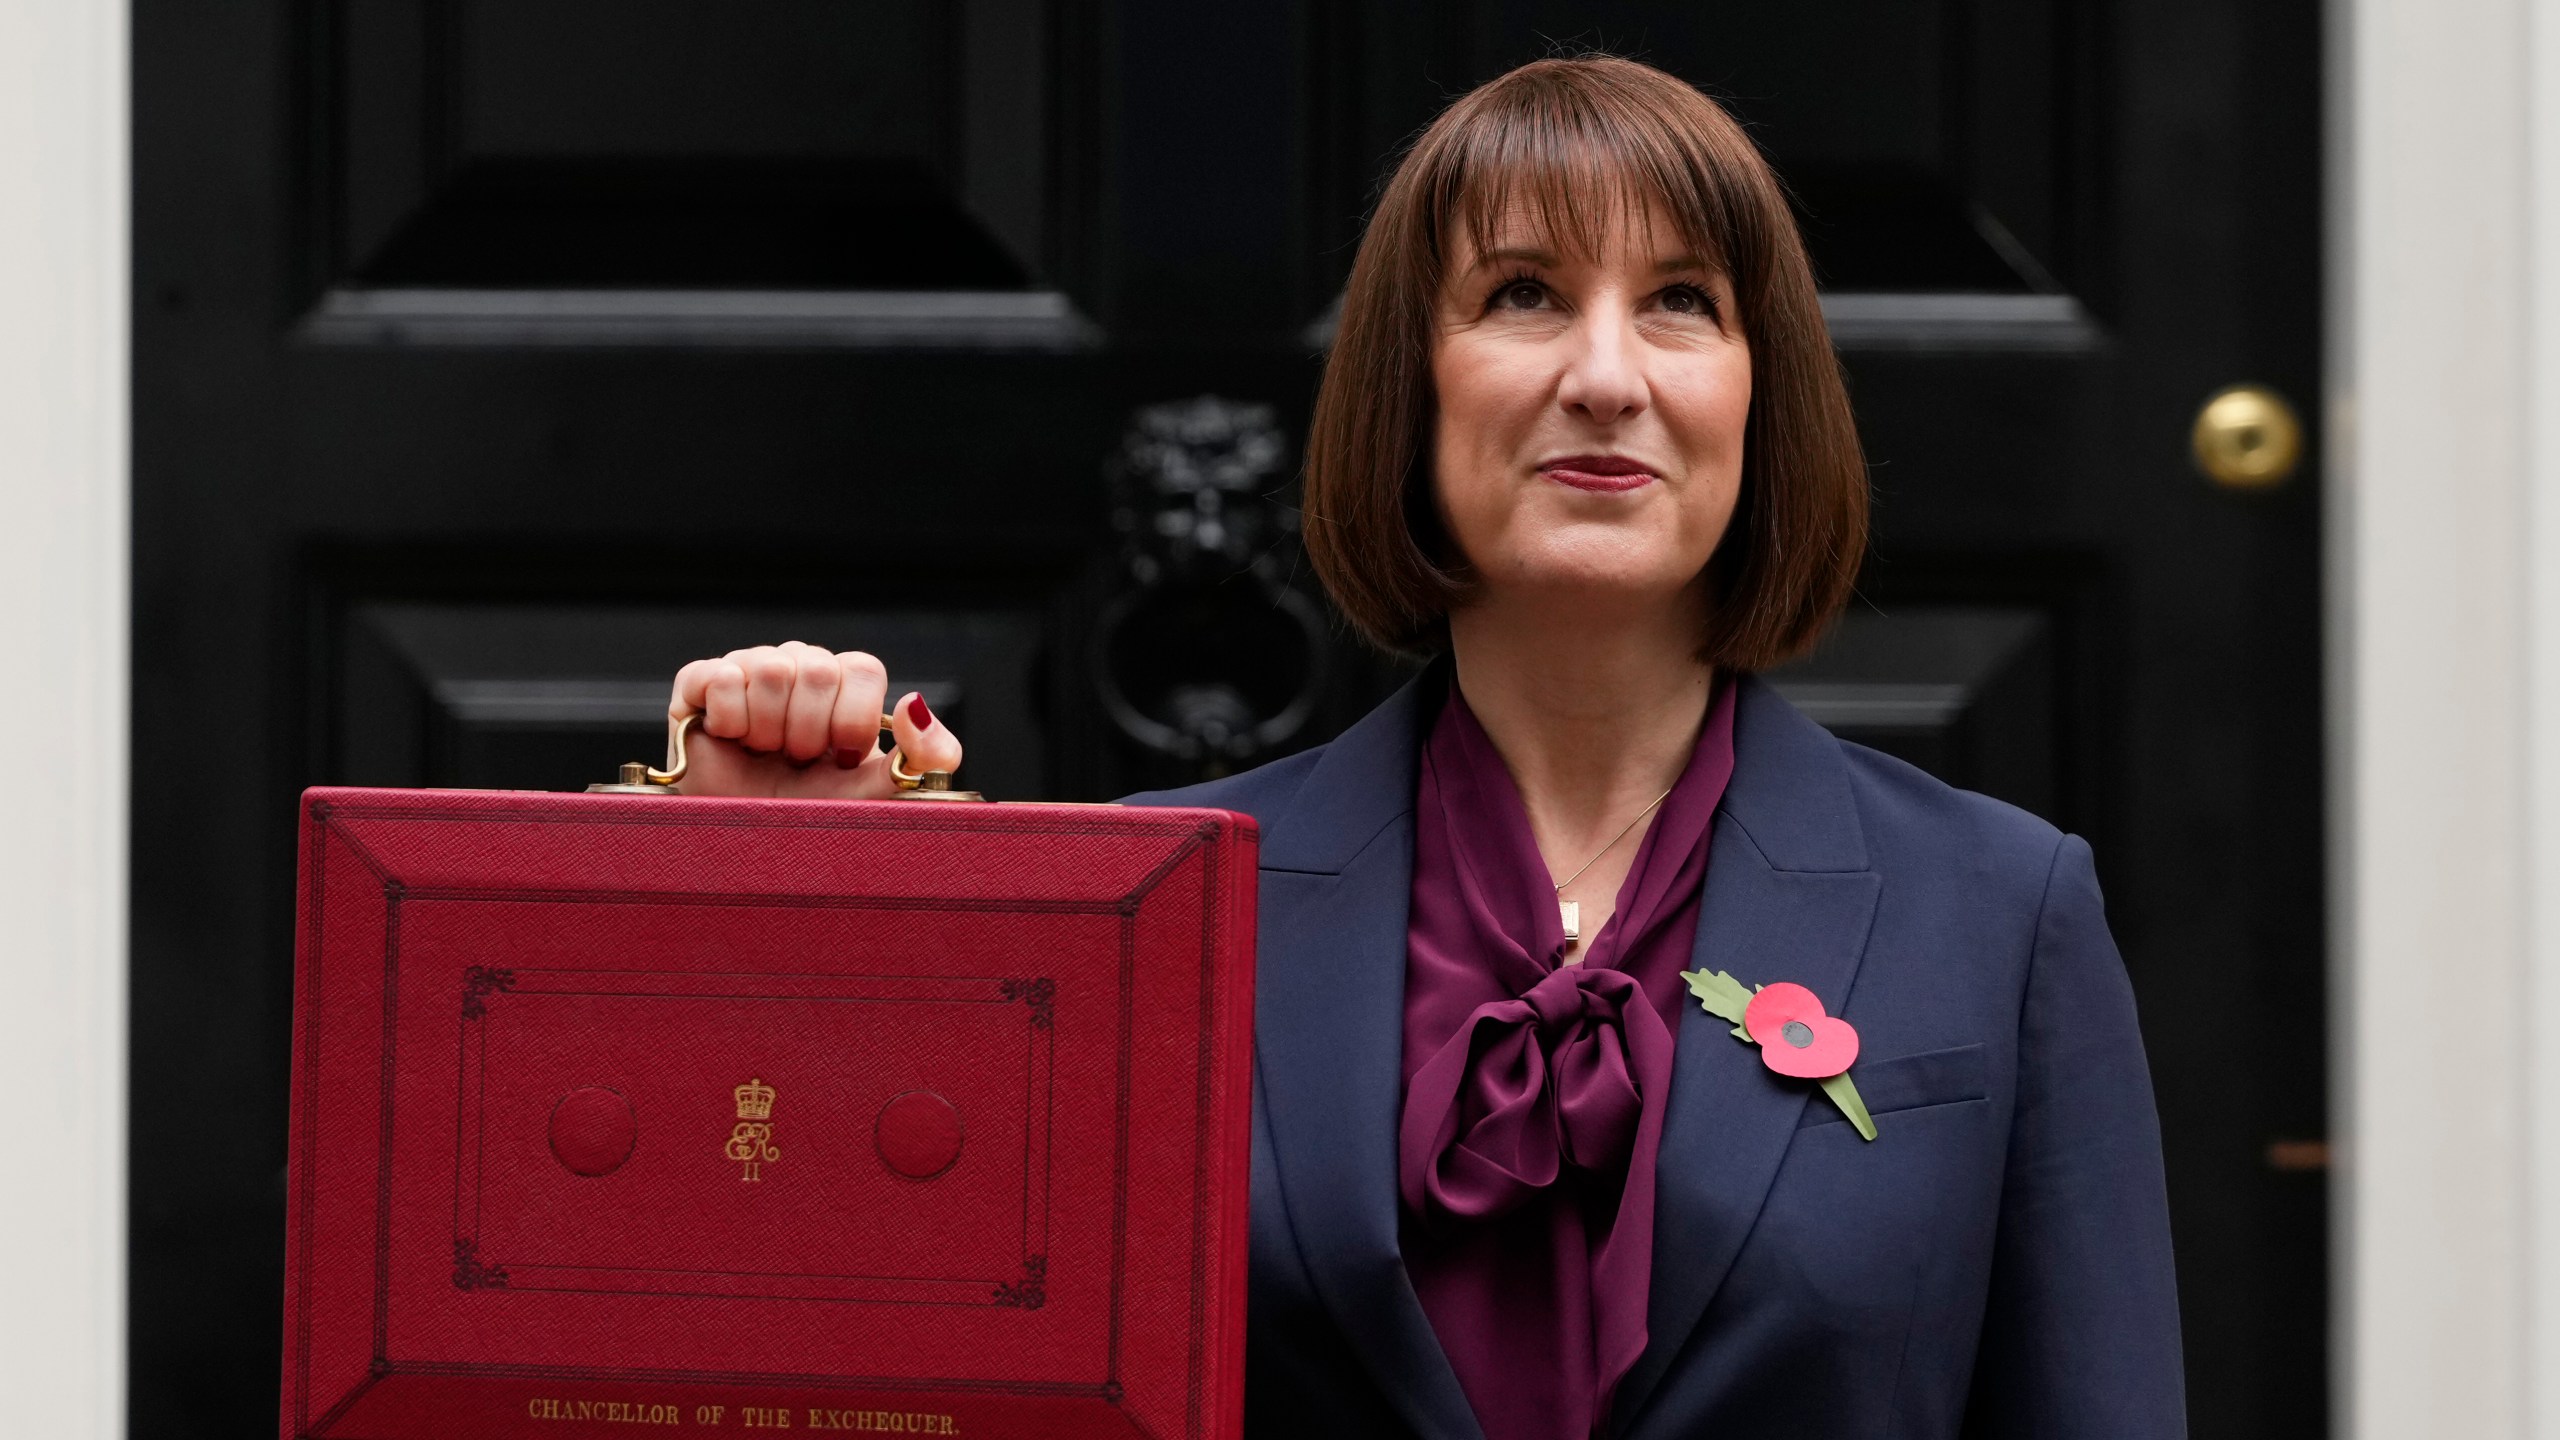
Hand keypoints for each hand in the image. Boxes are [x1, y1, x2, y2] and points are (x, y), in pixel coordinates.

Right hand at [666, 643, 962, 799]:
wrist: (748, 849)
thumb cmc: (814, 817)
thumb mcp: (883, 793)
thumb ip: (927, 754)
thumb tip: (916, 703)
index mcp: (844, 685)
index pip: (862, 668)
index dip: (852, 720)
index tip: (839, 758)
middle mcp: (798, 668)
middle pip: (817, 669)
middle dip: (809, 733)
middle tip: (797, 762)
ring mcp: (748, 670)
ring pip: (770, 670)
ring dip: (769, 730)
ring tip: (764, 755)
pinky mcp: (698, 684)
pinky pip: (720, 677)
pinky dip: (729, 721)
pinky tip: (731, 742)